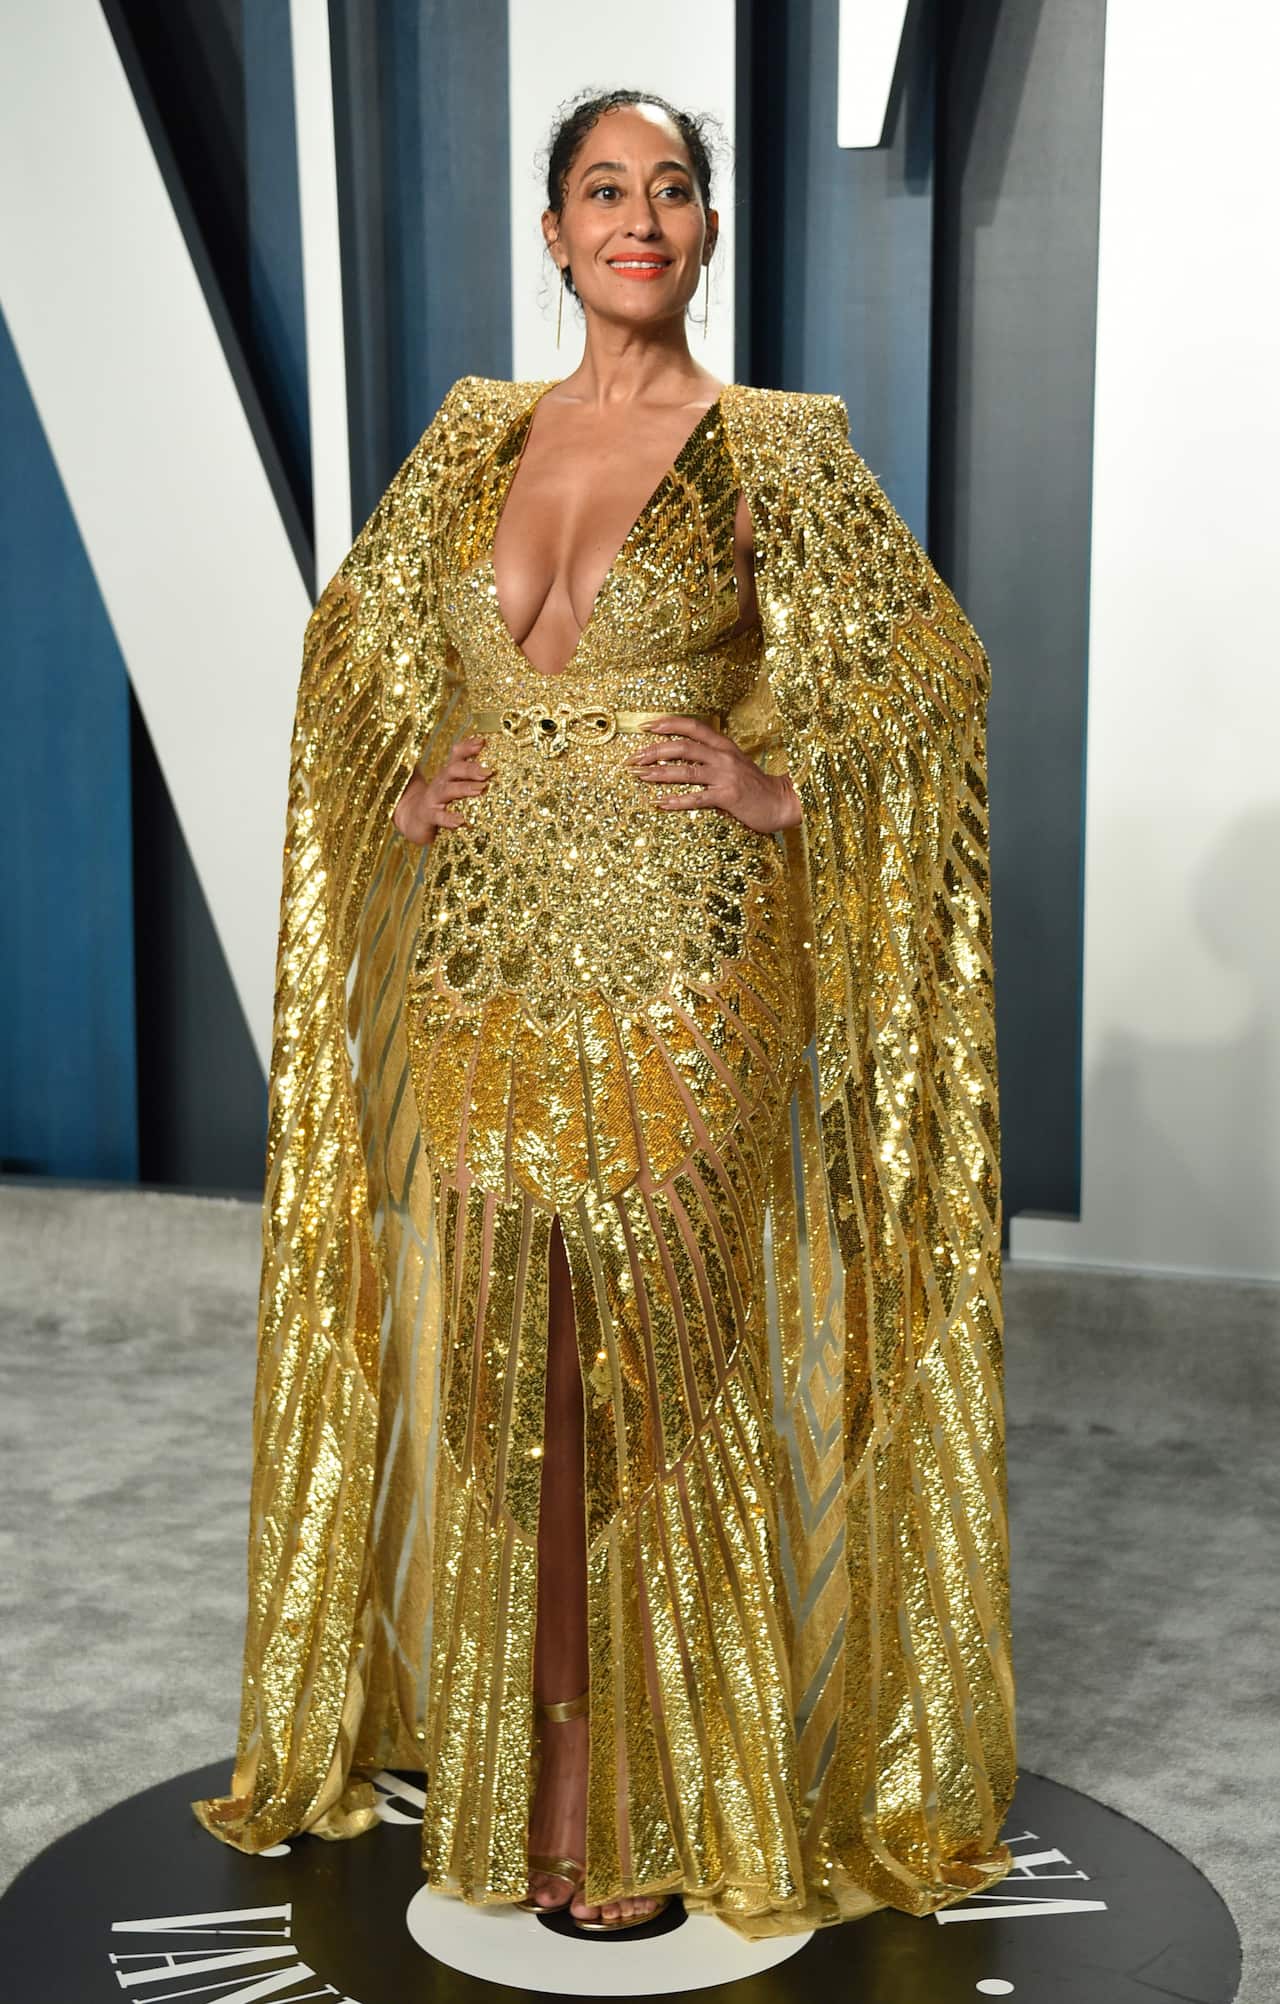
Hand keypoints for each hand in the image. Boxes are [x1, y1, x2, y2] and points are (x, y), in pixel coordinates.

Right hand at [392, 734, 492, 843]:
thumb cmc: (439, 802)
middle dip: (471, 768)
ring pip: (447, 790)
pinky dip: (449, 818)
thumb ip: (468, 778)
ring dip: (464, 788)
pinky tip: (460, 821)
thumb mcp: (452, 787)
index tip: (482, 741)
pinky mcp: (427, 816)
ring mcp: (432, 799)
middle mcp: (440, 782)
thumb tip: (492, 768)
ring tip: (480, 789)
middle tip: (488, 771)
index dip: (468, 747)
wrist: (412, 819)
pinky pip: (438, 817)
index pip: (457, 756)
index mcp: (448, 774)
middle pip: (453, 770)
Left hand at [625, 717, 802, 833]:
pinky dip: (677, 801)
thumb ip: (713, 758)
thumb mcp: (735, 764)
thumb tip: (682, 758)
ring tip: (639, 776)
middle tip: (633, 758)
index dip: (668, 723)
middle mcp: (723, 757)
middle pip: (683, 747)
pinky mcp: (728, 796)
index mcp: (724, 746)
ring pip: (686, 771)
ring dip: (659, 773)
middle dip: (654, 751)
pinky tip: (661, 803)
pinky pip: (697, 798)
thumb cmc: (756, 786)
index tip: (646, 726)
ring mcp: (726, 776)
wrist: (783, 802)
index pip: (693, 726)